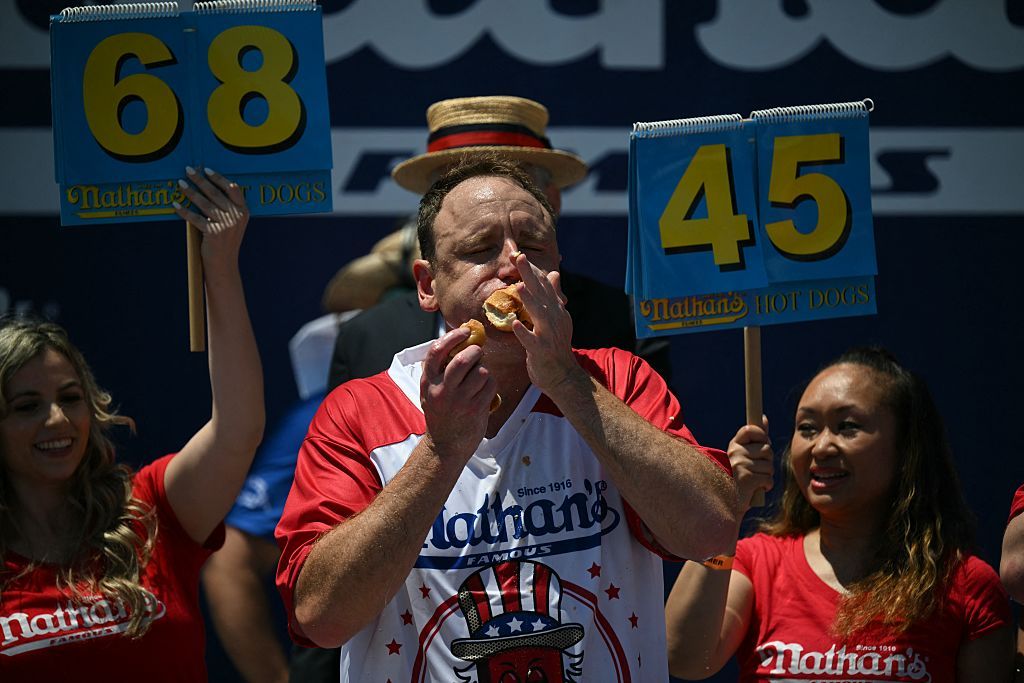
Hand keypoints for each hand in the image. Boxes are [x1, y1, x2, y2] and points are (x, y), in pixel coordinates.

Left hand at [173, 167, 248, 269]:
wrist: (224, 264)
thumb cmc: (225, 242)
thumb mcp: (233, 223)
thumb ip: (227, 207)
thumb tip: (208, 187)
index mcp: (243, 212)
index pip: (232, 188)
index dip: (219, 178)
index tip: (206, 170)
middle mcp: (236, 217)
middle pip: (215, 193)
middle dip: (200, 180)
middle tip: (188, 170)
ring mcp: (225, 225)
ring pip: (204, 203)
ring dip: (190, 192)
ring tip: (180, 183)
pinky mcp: (213, 233)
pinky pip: (195, 218)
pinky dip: (183, 211)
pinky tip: (175, 204)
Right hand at [419, 326, 495, 460]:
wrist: (445, 446)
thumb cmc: (441, 413)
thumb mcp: (430, 391)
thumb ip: (439, 369)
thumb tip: (458, 340)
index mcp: (428, 381)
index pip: (436, 351)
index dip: (453, 337)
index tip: (465, 331)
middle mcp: (442, 390)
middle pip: (464, 359)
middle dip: (475, 351)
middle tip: (477, 354)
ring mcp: (459, 400)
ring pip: (481, 371)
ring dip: (484, 370)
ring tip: (479, 378)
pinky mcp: (475, 409)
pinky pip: (490, 385)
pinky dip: (491, 384)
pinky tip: (484, 391)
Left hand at [509, 251, 578, 393]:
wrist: (563, 375)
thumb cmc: (555, 346)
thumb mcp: (557, 318)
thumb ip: (553, 296)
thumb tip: (553, 274)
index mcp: (556, 310)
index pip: (544, 285)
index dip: (532, 270)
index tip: (519, 255)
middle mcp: (555, 319)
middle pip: (541, 293)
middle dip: (530, 275)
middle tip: (519, 258)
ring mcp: (549, 335)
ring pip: (539, 314)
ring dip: (529, 300)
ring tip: (519, 286)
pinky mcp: (542, 351)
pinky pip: (532, 341)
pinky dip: (524, 332)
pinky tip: (514, 324)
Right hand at [728, 417, 773, 512]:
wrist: (729, 501)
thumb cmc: (740, 475)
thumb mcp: (746, 454)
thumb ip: (757, 437)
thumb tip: (764, 417)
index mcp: (734, 445)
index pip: (750, 429)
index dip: (762, 435)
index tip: (764, 442)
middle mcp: (735, 453)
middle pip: (767, 449)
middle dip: (768, 460)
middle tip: (758, 468)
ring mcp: (740, 465)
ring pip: (770, 466)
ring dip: (767, 475)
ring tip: (756, 480)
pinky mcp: (746, 479)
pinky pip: (768, 479)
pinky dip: (767, 485)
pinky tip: (758, 488)